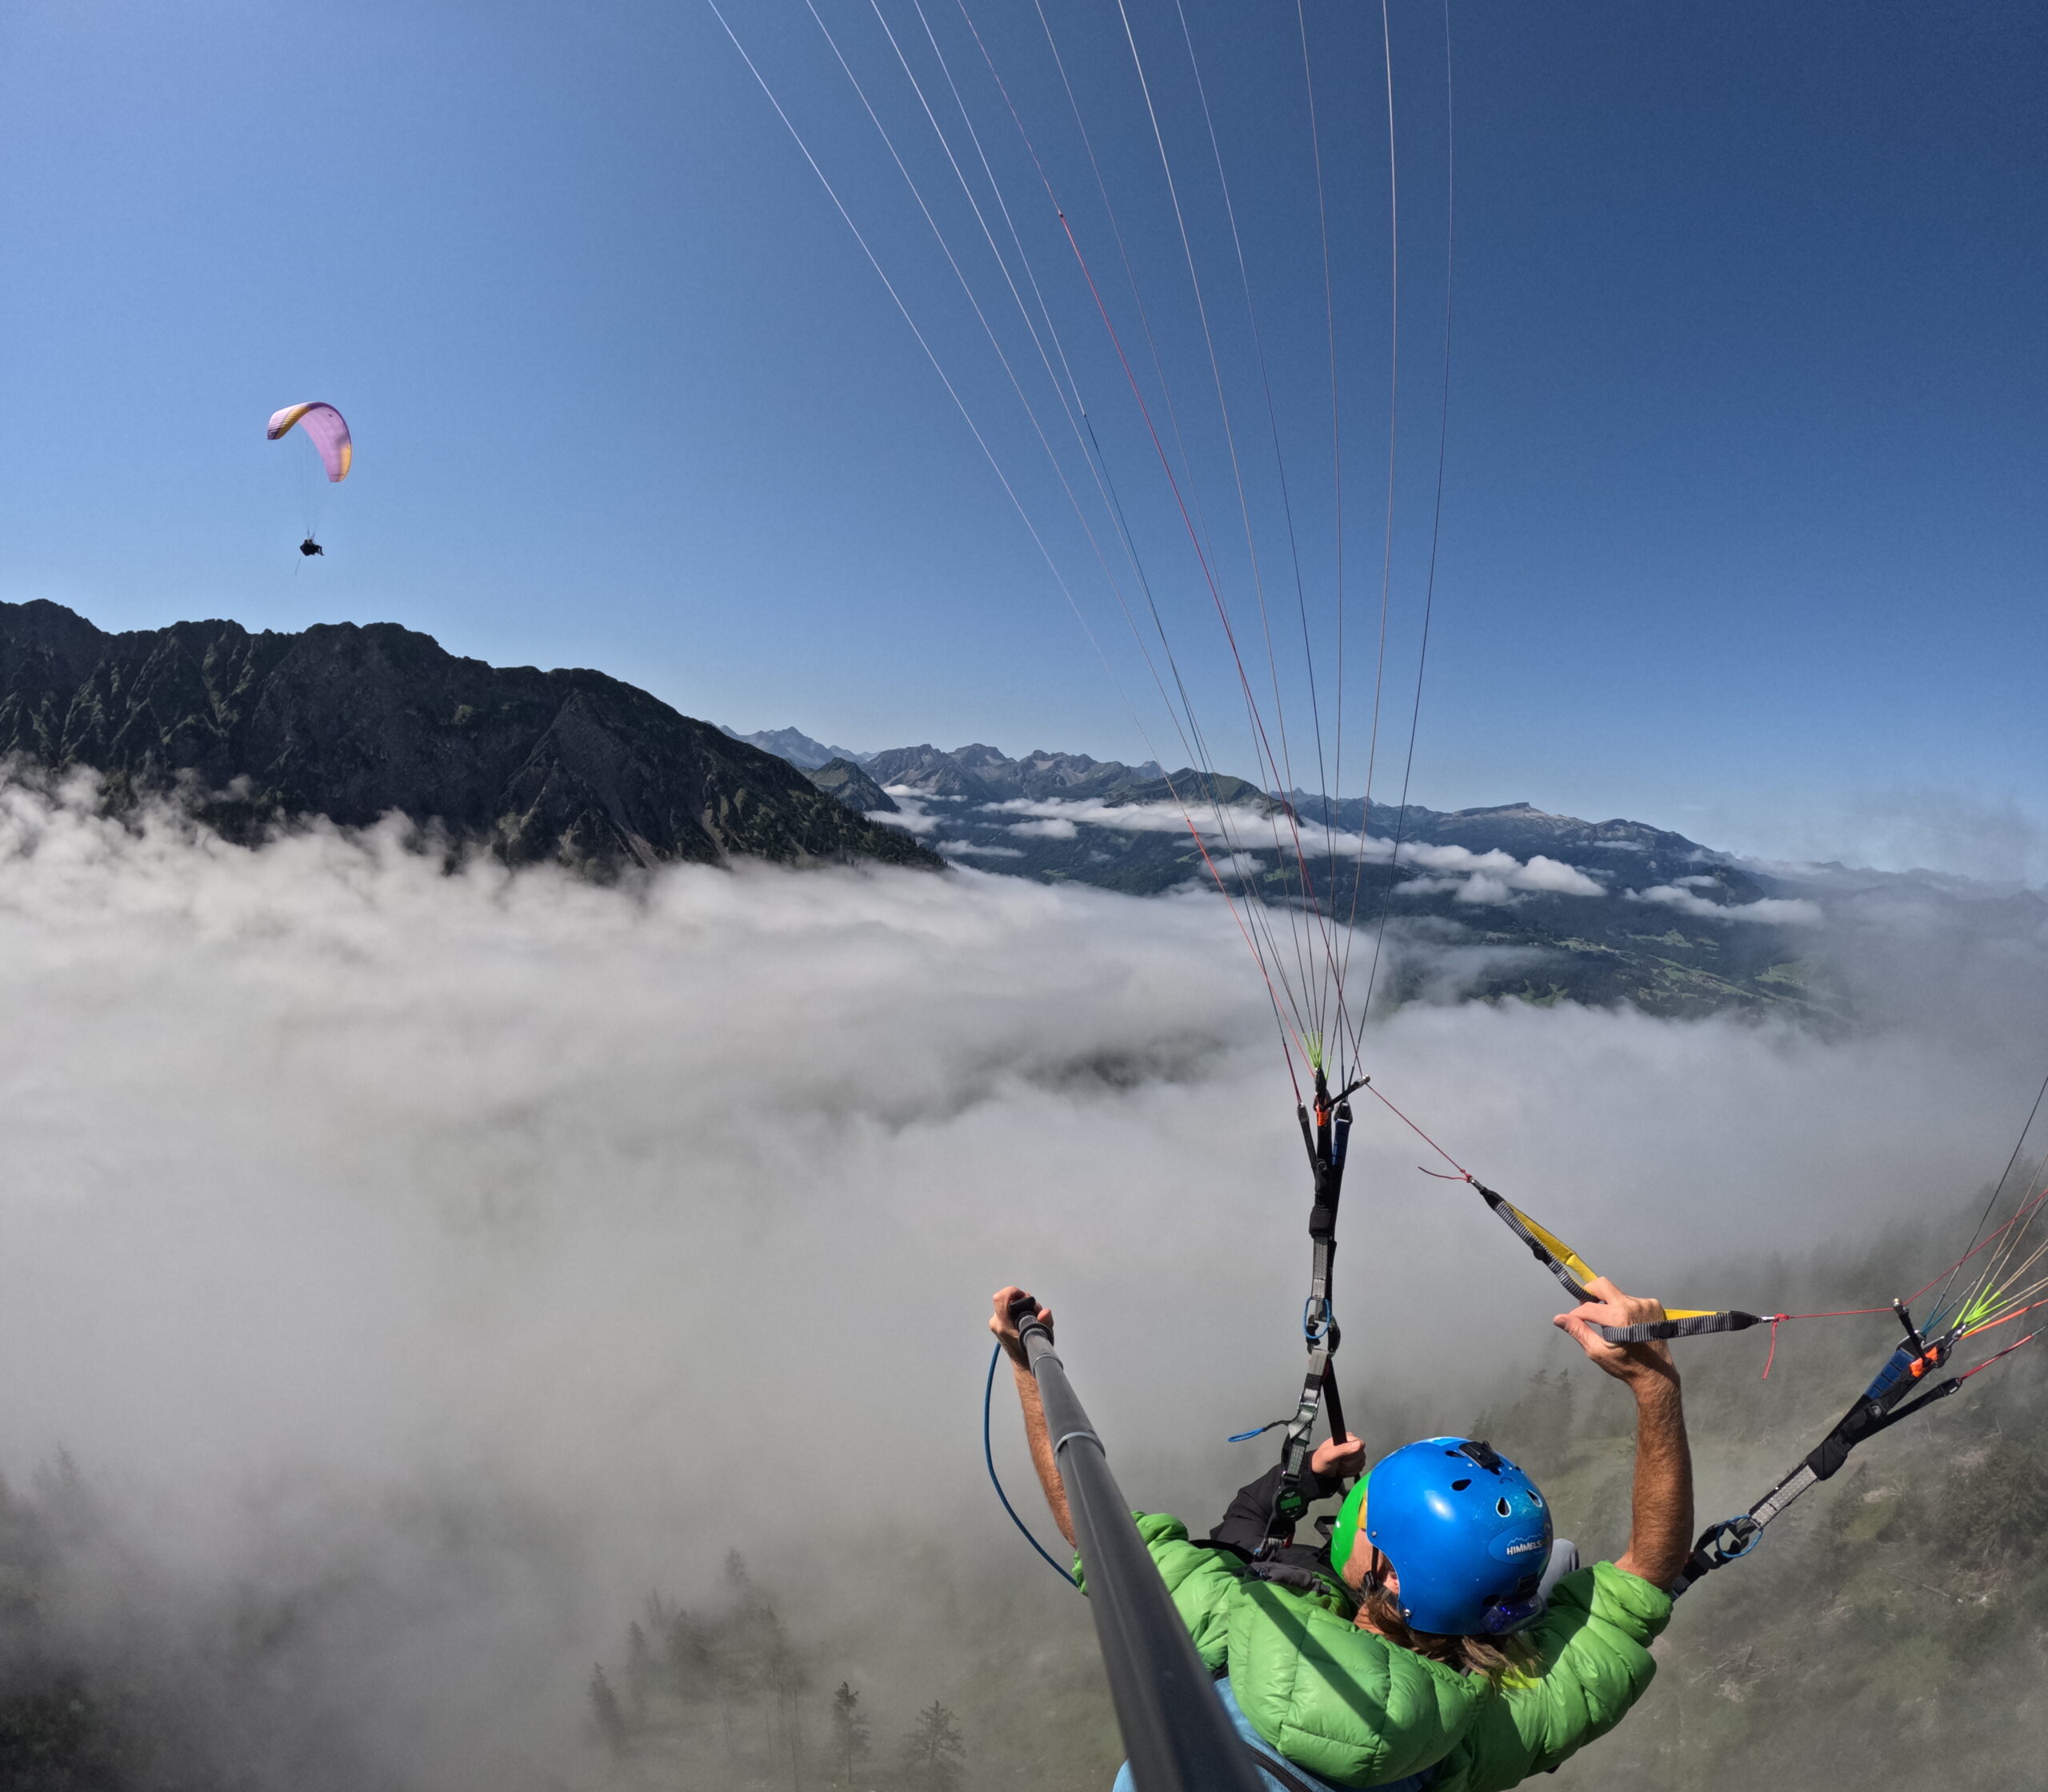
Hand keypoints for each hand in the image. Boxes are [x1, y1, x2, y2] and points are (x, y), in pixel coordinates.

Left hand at [991, 1286, 1050, 1366]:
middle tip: (1034, 1310)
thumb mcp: (1043, 1336)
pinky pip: (1007, 1307)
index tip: (1025, 1297)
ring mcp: (996, 1323)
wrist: (1024, 1364)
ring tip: (1032, 1315)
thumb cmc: (1032, 1351)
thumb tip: (1045, 1312)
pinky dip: (1018, 1308)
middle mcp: (996, 1323)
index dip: (1013, 1292)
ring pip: (1007, 1302)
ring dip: (1021, 1304)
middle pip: (1006, 1298)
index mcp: (1003, 1326)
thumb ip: (1045, 1322)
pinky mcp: (998, 1323)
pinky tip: (1026, 1317)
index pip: (1000, 1298)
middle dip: (1022, 1299)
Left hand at [1311, 1432, 1365, 1480]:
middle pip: (1361, 1455)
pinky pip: (1359, 1469)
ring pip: (1360, 1463)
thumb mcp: (1330, 1454)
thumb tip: (1359, 1444)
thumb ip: (1343, 1449)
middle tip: (1338, 1462)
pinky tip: (1342, 1470)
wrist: (1319, 1470)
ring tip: (1339, 1465)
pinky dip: (1350, 1472)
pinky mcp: (1355, 1463)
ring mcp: (1354, 1454)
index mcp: (1346, 1438)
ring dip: (1349, 1469)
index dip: (1353, 1453)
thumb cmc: (1321, 1460)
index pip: (1360, 1444)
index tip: (1343, 1456)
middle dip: (1349, 1463)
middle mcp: (1352, 1444)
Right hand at [1554, 1275, 1677, 1386]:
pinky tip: (1628, 1323)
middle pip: (1602, 1285)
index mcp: (1619, 1318)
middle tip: (1587, 1307)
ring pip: (1617, 1294)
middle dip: (1590, 1292)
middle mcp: (1633, 1305)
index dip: (1576, 1313)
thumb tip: (1558, 1318)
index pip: (1588, 1306)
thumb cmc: (1625, 1365)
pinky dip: (1625, 1307)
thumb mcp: (1597, 1351)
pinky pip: (1631, 1299)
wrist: (1657, 1373)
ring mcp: (1646, 1303)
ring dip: (1609, 1304)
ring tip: (1611, 1323)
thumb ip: (1578, 1331)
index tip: (1573, 1320)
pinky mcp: (1654, 1304)